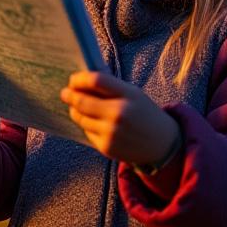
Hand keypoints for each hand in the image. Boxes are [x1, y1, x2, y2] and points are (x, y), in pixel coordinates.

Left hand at [59, 71, 180, 165]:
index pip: (96, 80)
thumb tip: (82, 82)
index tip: (73, 79)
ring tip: (75, 106)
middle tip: (65, 93)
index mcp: (128, 95)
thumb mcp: (134, 94)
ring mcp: (111, 132)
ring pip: (80, 118)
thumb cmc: (145, 114)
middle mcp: (119, 113)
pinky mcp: (106, 147)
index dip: (80, 79)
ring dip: (74, 110)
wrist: (162, 144)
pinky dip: (86, 125)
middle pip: (82, 101)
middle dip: (69, 95)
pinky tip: (91, 121)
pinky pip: (87, 132)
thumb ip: (111, 87)